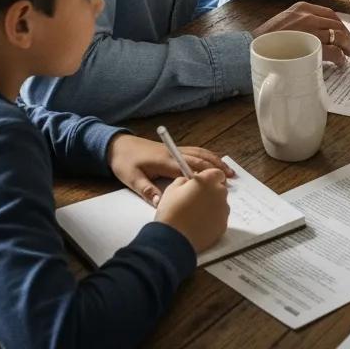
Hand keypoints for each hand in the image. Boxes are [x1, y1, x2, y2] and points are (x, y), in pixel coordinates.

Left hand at [107, 133, 233, 205]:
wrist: (118, 146)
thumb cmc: (125, 163)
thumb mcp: (131, 179)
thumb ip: (147, 190)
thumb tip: (161, 202)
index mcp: (165, 161)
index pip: (189, 169)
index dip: (204, 177)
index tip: (218, 184)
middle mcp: (174, 153)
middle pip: (200, 159)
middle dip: (216, 168)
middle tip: (231, 178)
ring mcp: (175, 150)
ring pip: (200, 153)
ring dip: (215, 160)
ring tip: (228, 169)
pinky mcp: (173, 149)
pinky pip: (195, 151)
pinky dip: (208, 155)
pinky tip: (214, 161)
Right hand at [155, 169, 229, 253]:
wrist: (173, 239)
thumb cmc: (171, 212)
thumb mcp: (172, 189)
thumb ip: (184, 180)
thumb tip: (189, 182)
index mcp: (208, 180)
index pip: (217, 173)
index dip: (210, 178)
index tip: (203, 183)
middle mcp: (219, 193)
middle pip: (219, 189)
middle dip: (210, 193)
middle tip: (196, 201)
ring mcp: (223, 210)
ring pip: (220, 204)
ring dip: (212, 206)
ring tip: (196, 215)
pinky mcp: (223, 225)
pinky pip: (219, 219)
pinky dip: (212, 220)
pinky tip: (199, 225)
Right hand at [253, 1, 349, 66]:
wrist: (253, 48)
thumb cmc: (267, 39)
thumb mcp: (284, 21)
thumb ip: (300, 22)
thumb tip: (315, 33)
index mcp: (302, 7)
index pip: (329, 13)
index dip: (340, 24)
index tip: (344, 32)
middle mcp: (308, 16)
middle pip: (337, 24)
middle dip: (346, 36)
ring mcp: (311, 30)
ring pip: (338, 36)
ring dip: (346, 46)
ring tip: (348, 55)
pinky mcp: (311, 46)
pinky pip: (333, 51)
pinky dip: (340, 57)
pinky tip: (341, 62)